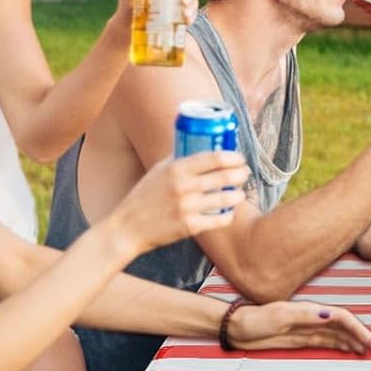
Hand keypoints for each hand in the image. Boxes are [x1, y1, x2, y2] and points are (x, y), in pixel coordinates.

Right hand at [110, 150, 248, 254]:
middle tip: (244, 173)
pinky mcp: (190, 226)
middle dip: (241, 174)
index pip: (216, 157)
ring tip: (239, 193)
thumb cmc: (144, 196)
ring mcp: (187, 207)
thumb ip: (179, 158)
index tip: (240, 159)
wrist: (127, 228)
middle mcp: (183, 186)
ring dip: (238, 195)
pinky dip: (228, 215)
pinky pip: (220, 219)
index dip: (234, 157)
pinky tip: (228, 212)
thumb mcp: (159, 170)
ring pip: (227, 198)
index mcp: (177, 168)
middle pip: (226, 176)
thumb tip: (201, 142)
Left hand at [226, 299, 370, 354]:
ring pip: (338, 334)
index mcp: (312, 311)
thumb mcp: (281, 316)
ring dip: (354, 340)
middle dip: (361, 335)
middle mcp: (314, 318)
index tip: (370, 342)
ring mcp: (308, 328)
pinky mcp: (302, 338)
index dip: (358, 328)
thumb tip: (331, 315)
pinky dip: (341, 344)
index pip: (342, 317)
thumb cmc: (256, 320)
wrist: (238, 328)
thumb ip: (306, 315)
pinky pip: (327, 341)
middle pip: (344, 325)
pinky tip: (348, 350)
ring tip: (367, 350)